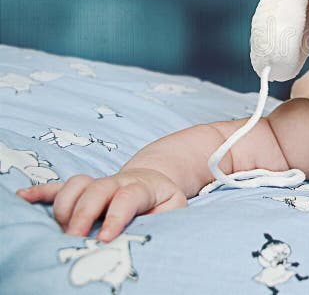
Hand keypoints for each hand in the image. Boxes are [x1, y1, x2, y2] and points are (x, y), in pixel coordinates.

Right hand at [16, 168, 186, 241]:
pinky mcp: (83, 188)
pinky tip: (23, 198)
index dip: (116, 217)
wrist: (154, 181)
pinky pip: (59, 187)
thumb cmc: (164, 202)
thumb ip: (164, 219)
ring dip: (65, 206)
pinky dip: (40, 192)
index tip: (106, 238)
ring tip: (62, 230)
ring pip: (76, 185)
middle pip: (97, 189)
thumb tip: (148, 235)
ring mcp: (98, 183)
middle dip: (83, 213)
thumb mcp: (175, 209)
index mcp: (143, 186)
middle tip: (75, 237)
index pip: (128, 196)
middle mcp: (117, 181)